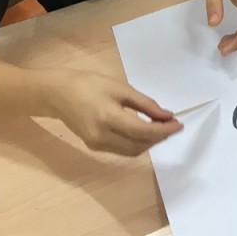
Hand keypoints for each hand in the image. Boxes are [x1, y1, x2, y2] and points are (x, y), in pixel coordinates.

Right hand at [48, 70, 182, 155]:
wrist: (57, 94)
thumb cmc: (89, 84)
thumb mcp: (120, 88)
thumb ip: (145, 104)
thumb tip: (166, 116)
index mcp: (109, 118)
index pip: (144, 132)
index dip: (165, 130)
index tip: (179, 124)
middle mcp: (102, 137)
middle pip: (140, 145)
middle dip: (160, 137)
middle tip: (172, 124)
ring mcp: (97, 145)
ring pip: (132, 151)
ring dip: (150, 142)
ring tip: (161, 127)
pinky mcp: (94, 146)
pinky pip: (122, 149)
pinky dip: (137, 143)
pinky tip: (144, 131)